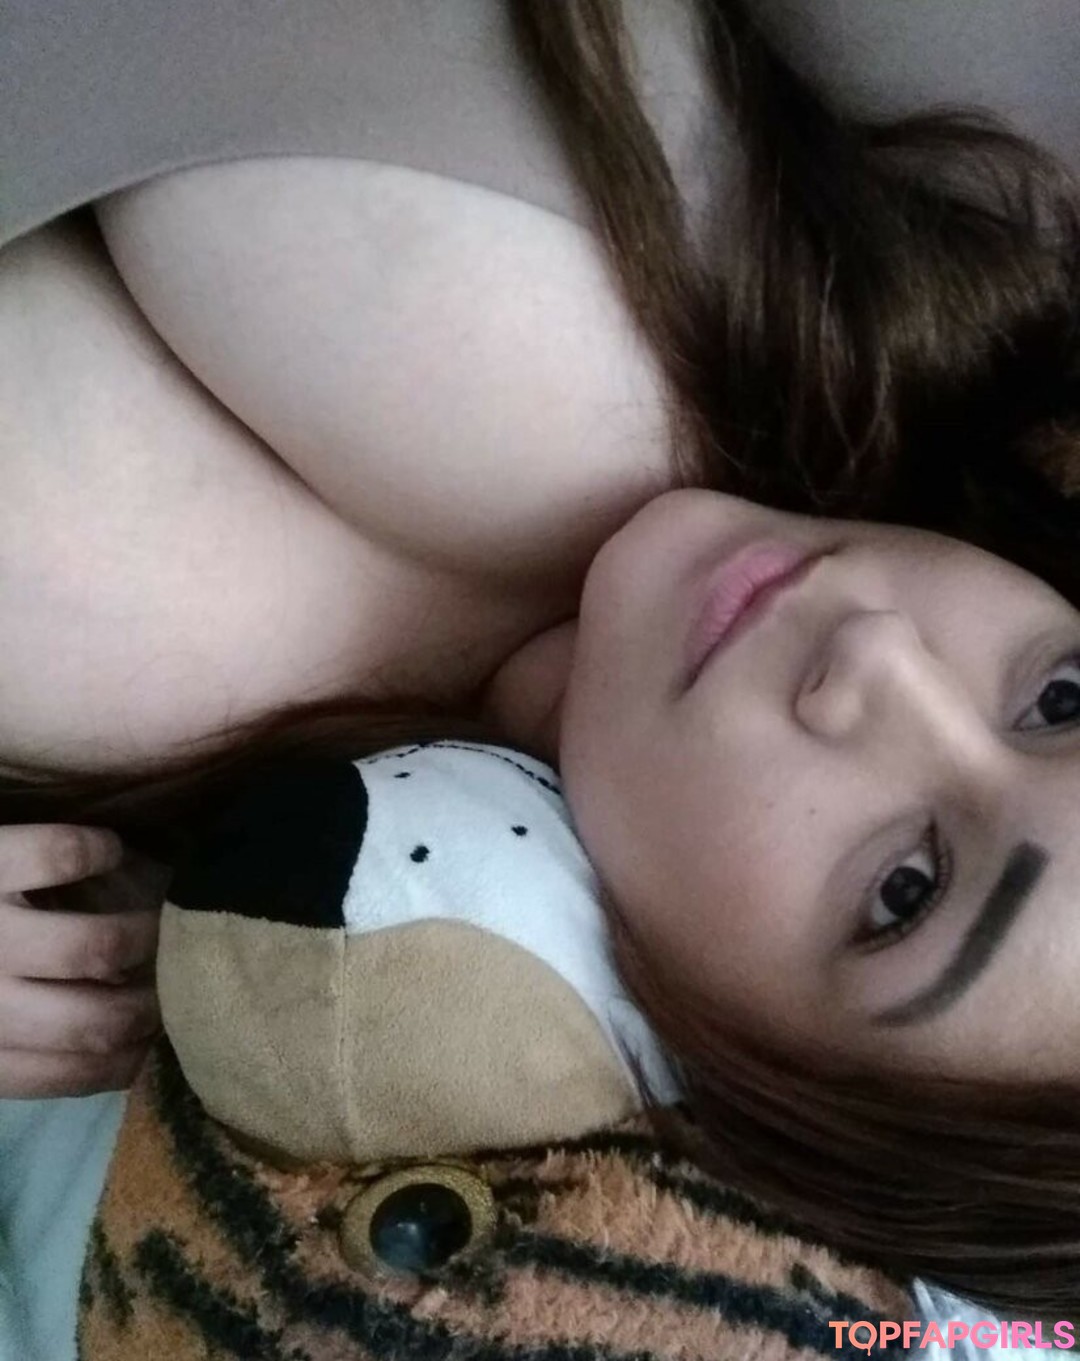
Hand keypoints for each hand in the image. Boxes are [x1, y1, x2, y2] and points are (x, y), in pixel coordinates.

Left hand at [0, 824, 164, 1097]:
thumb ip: (23, 1049)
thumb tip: (122, 1058)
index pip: (77, 1073)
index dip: (133, 1058)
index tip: (158, 1036)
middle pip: (99, 1019)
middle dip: (152, 1003)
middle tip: (174, 978)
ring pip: (95, 945)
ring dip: (142, 933)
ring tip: (157, 919)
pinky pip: (62, 852)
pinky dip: (100, 849)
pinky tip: (111, 850)